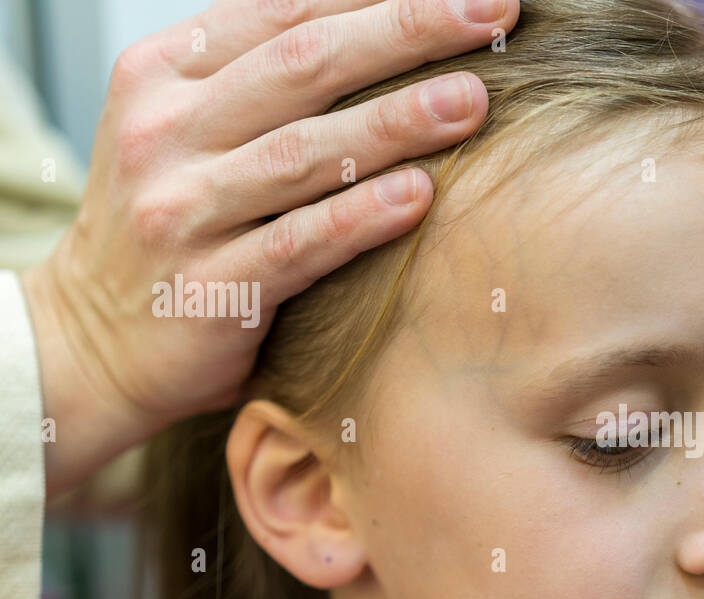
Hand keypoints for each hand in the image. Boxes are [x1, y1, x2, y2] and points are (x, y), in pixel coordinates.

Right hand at [23, 0, 519, 498]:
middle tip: (488, 12)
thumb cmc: (171, 224)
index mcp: (165, 74)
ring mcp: (181, 210)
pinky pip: (298, 243)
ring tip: (471, 101)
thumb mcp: (189, 129)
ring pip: (304, 151)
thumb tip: (373, 24)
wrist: (94, 340)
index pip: (284, 13)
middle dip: (404, 31)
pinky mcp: (208, 288)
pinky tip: (421, 196)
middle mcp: (166, 131)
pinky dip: (360, 216)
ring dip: (396, 122)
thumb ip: (259, 80)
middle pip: (303, 65)